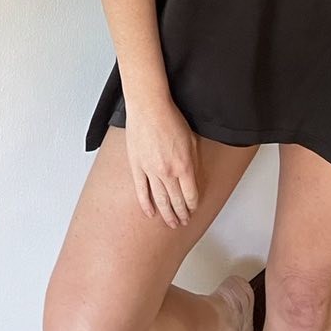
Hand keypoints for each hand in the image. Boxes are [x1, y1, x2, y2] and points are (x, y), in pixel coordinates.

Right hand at [124, 99, 200, 228]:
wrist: (149, 108)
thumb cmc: (171, 119)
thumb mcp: (192, 141)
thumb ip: (194, 163)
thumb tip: (194, 179)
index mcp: (184, 166)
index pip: (191, 195)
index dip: (192, 205)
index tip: (193, 210)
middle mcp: (168, 172)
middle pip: (176, 201)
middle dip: (181, 214)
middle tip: (183, 222)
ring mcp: (151, 171)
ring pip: (160, 199)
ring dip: (167, 214)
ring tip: (171, 223)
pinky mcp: (137, 166)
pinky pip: (142, 190)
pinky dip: (146, 204)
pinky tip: (150, 213)